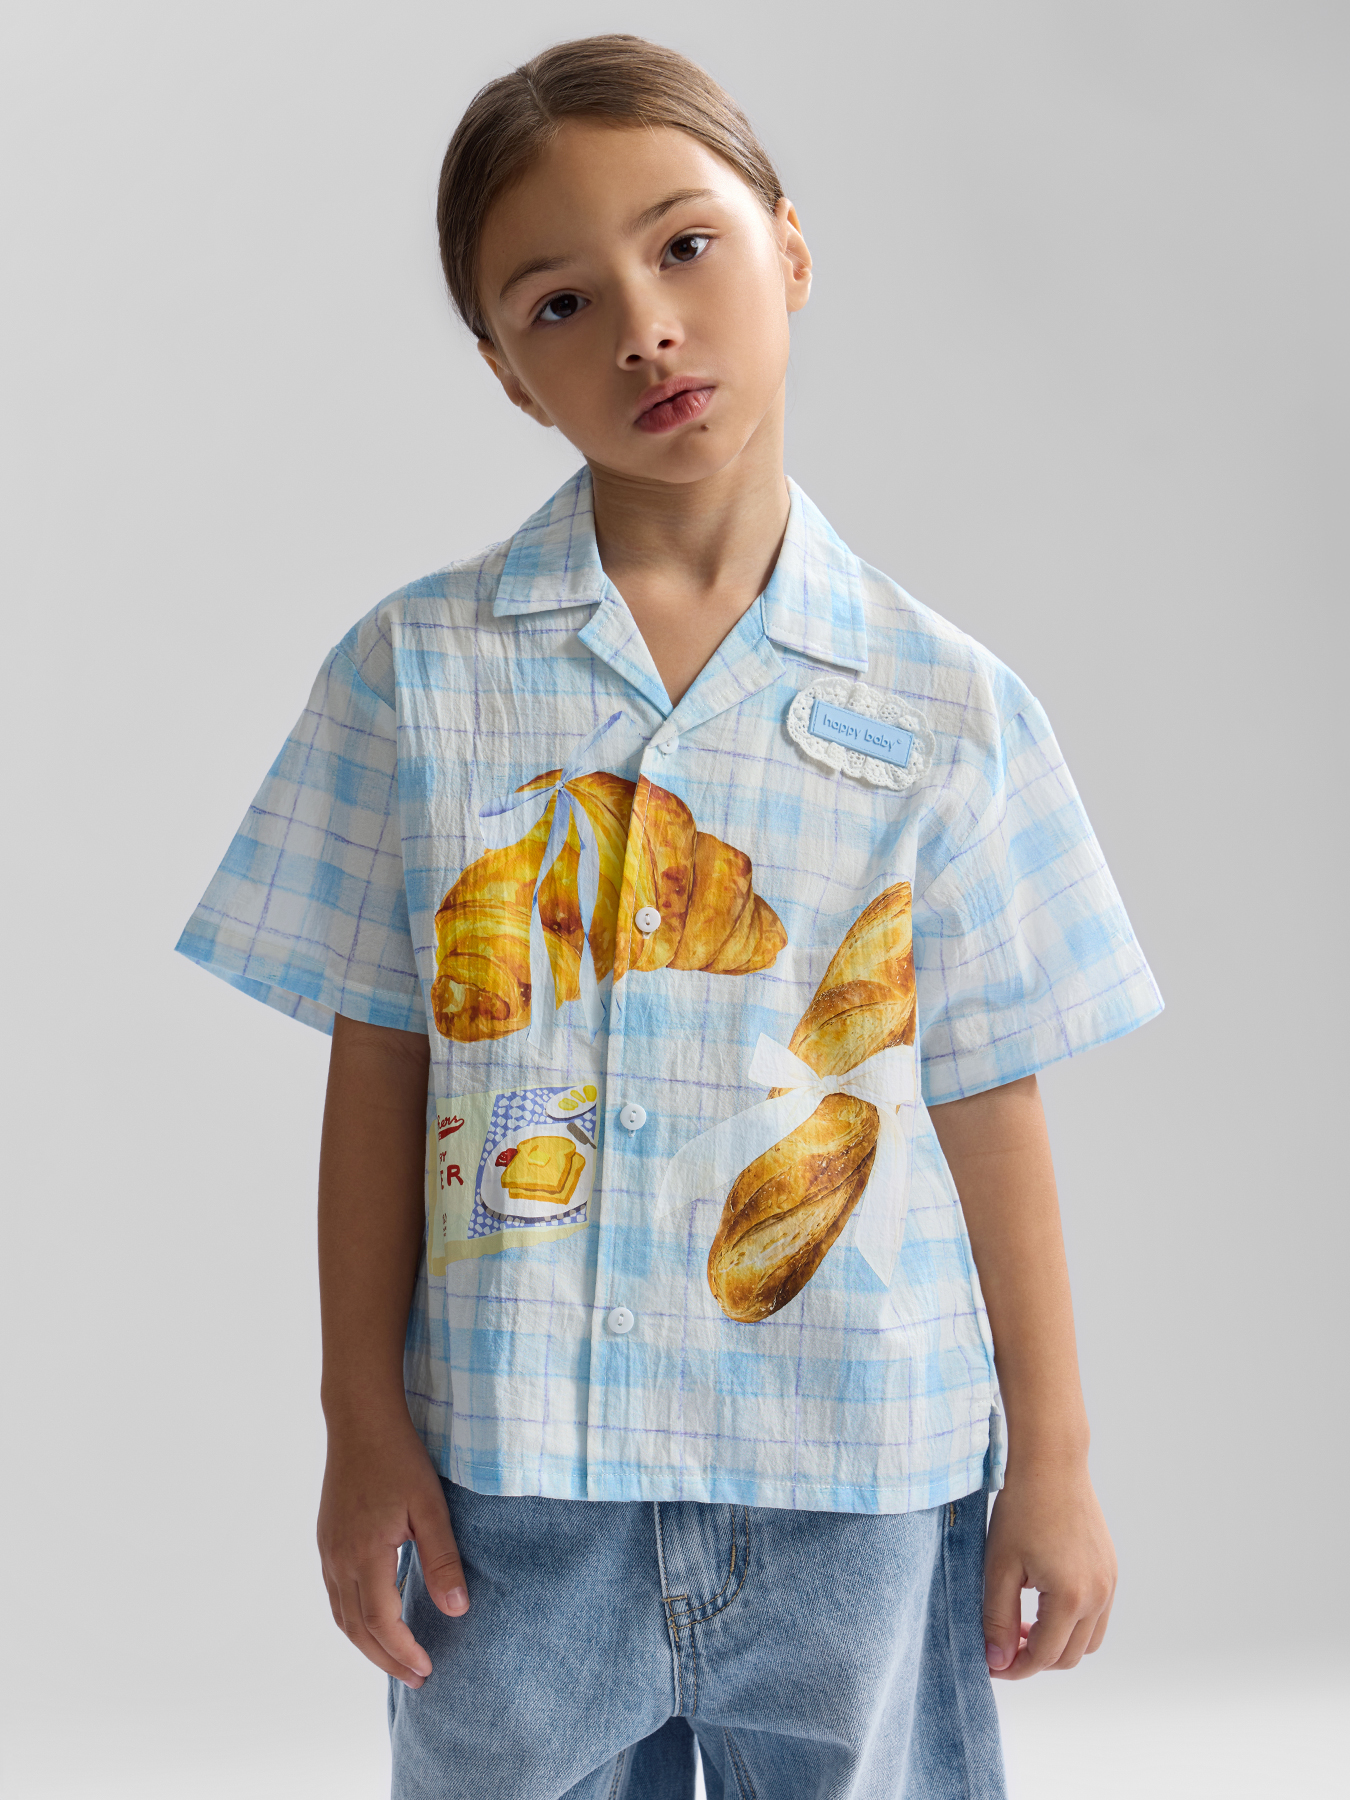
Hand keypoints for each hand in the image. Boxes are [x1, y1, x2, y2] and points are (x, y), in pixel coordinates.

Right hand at [317, 1412, 468, 1686]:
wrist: (360, 1420)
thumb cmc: (399, 1458)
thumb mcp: (430, 1506)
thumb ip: (442, 1559)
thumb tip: (457, 1610)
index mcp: (365, 1555)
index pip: (381, 1622)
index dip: (403, 1652)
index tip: (428, 1670)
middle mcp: (339, 1560)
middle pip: (357, 1629)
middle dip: (386, 1659)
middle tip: (417, 1678)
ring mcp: (328, 1551)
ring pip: (342, 1616)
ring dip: (368, 1644)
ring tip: (397, 1659)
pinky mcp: (328, 1540)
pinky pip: (336, 1595)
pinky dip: (355, 1620)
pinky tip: (375, 1619)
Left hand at [982, 1460, 1115, 1678]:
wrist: (1051, 1463)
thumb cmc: (1021, 1509)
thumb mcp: (999, 1566)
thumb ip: (997, 1618)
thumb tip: (998, 1660)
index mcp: (1071, 1598)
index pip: (1044, 1656)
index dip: (1015, 1667)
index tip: (990, 1664)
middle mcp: (1099, 1595)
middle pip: (1070, 1656)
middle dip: (1035, 1659)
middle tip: (1002, 1643)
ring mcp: (1109, 1582)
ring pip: (1088, 1641)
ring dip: (1057, 1643)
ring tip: (1022, 1624)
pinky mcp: (1110, 1569)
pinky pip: (1097, 1615)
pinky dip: (1072, 1622)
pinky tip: (1042, 1601)